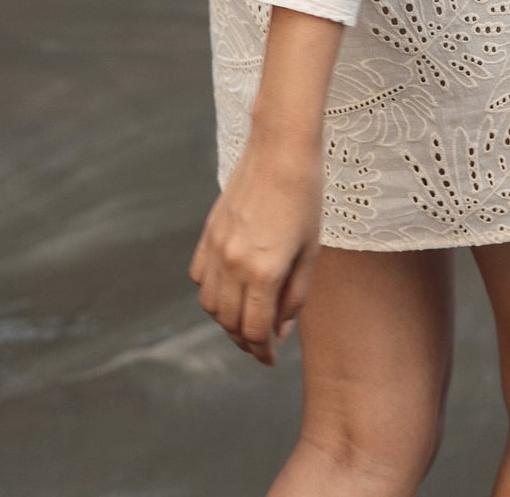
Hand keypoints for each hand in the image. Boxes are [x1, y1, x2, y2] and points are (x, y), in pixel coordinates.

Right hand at [188, 123, 322, 364]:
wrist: (281, 149)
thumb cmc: (306, 198)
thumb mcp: (310, 251)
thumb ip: (295, 296)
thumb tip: (278, 331)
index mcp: (264, 271)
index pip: (255, 331)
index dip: (263, 352)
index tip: (271, 359)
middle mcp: (234, 263)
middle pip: (230, 323)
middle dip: (246, 341)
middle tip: (262, 345)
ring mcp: (216, 247)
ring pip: (210, 304)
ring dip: (226, 320)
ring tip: (247, 319)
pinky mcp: (208, 232)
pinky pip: (199, 276)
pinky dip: (211, 292)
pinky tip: (230, 290)